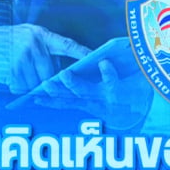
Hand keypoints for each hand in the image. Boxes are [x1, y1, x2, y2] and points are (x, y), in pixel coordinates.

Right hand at [0, 23, 88, 93]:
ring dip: (30, 85)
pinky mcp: (12, 70)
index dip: (82, 52)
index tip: (95, 58)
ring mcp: (22, 58)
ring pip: (36, 84)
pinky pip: (22, 88)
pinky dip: (17, 86)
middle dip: (46, 81)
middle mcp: (34, 45)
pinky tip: (11, 75)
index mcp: (42, 35)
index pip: (67, 45)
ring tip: (19, 73)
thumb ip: (46, 50)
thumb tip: (63, 74)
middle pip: (50, 74)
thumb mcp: (29, 36)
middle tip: (40, 82)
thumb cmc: (9, 40)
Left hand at [30, 56, 152, 129]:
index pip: (113, 84)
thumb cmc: (131, 90)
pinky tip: (36, 98)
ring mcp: (91, 106)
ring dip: (57, 92)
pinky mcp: (82, 107)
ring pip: (71, 100)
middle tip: (64, 74)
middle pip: (87, 93)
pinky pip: (64, 105)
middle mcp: (103, 102)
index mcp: (117, 93)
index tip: (104, 62)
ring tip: (45, 84)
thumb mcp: (132, 78)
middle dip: (74, 84)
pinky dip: (49, 101)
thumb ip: (125, 67)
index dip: (108, 75)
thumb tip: (116, 54)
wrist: (130, 115)